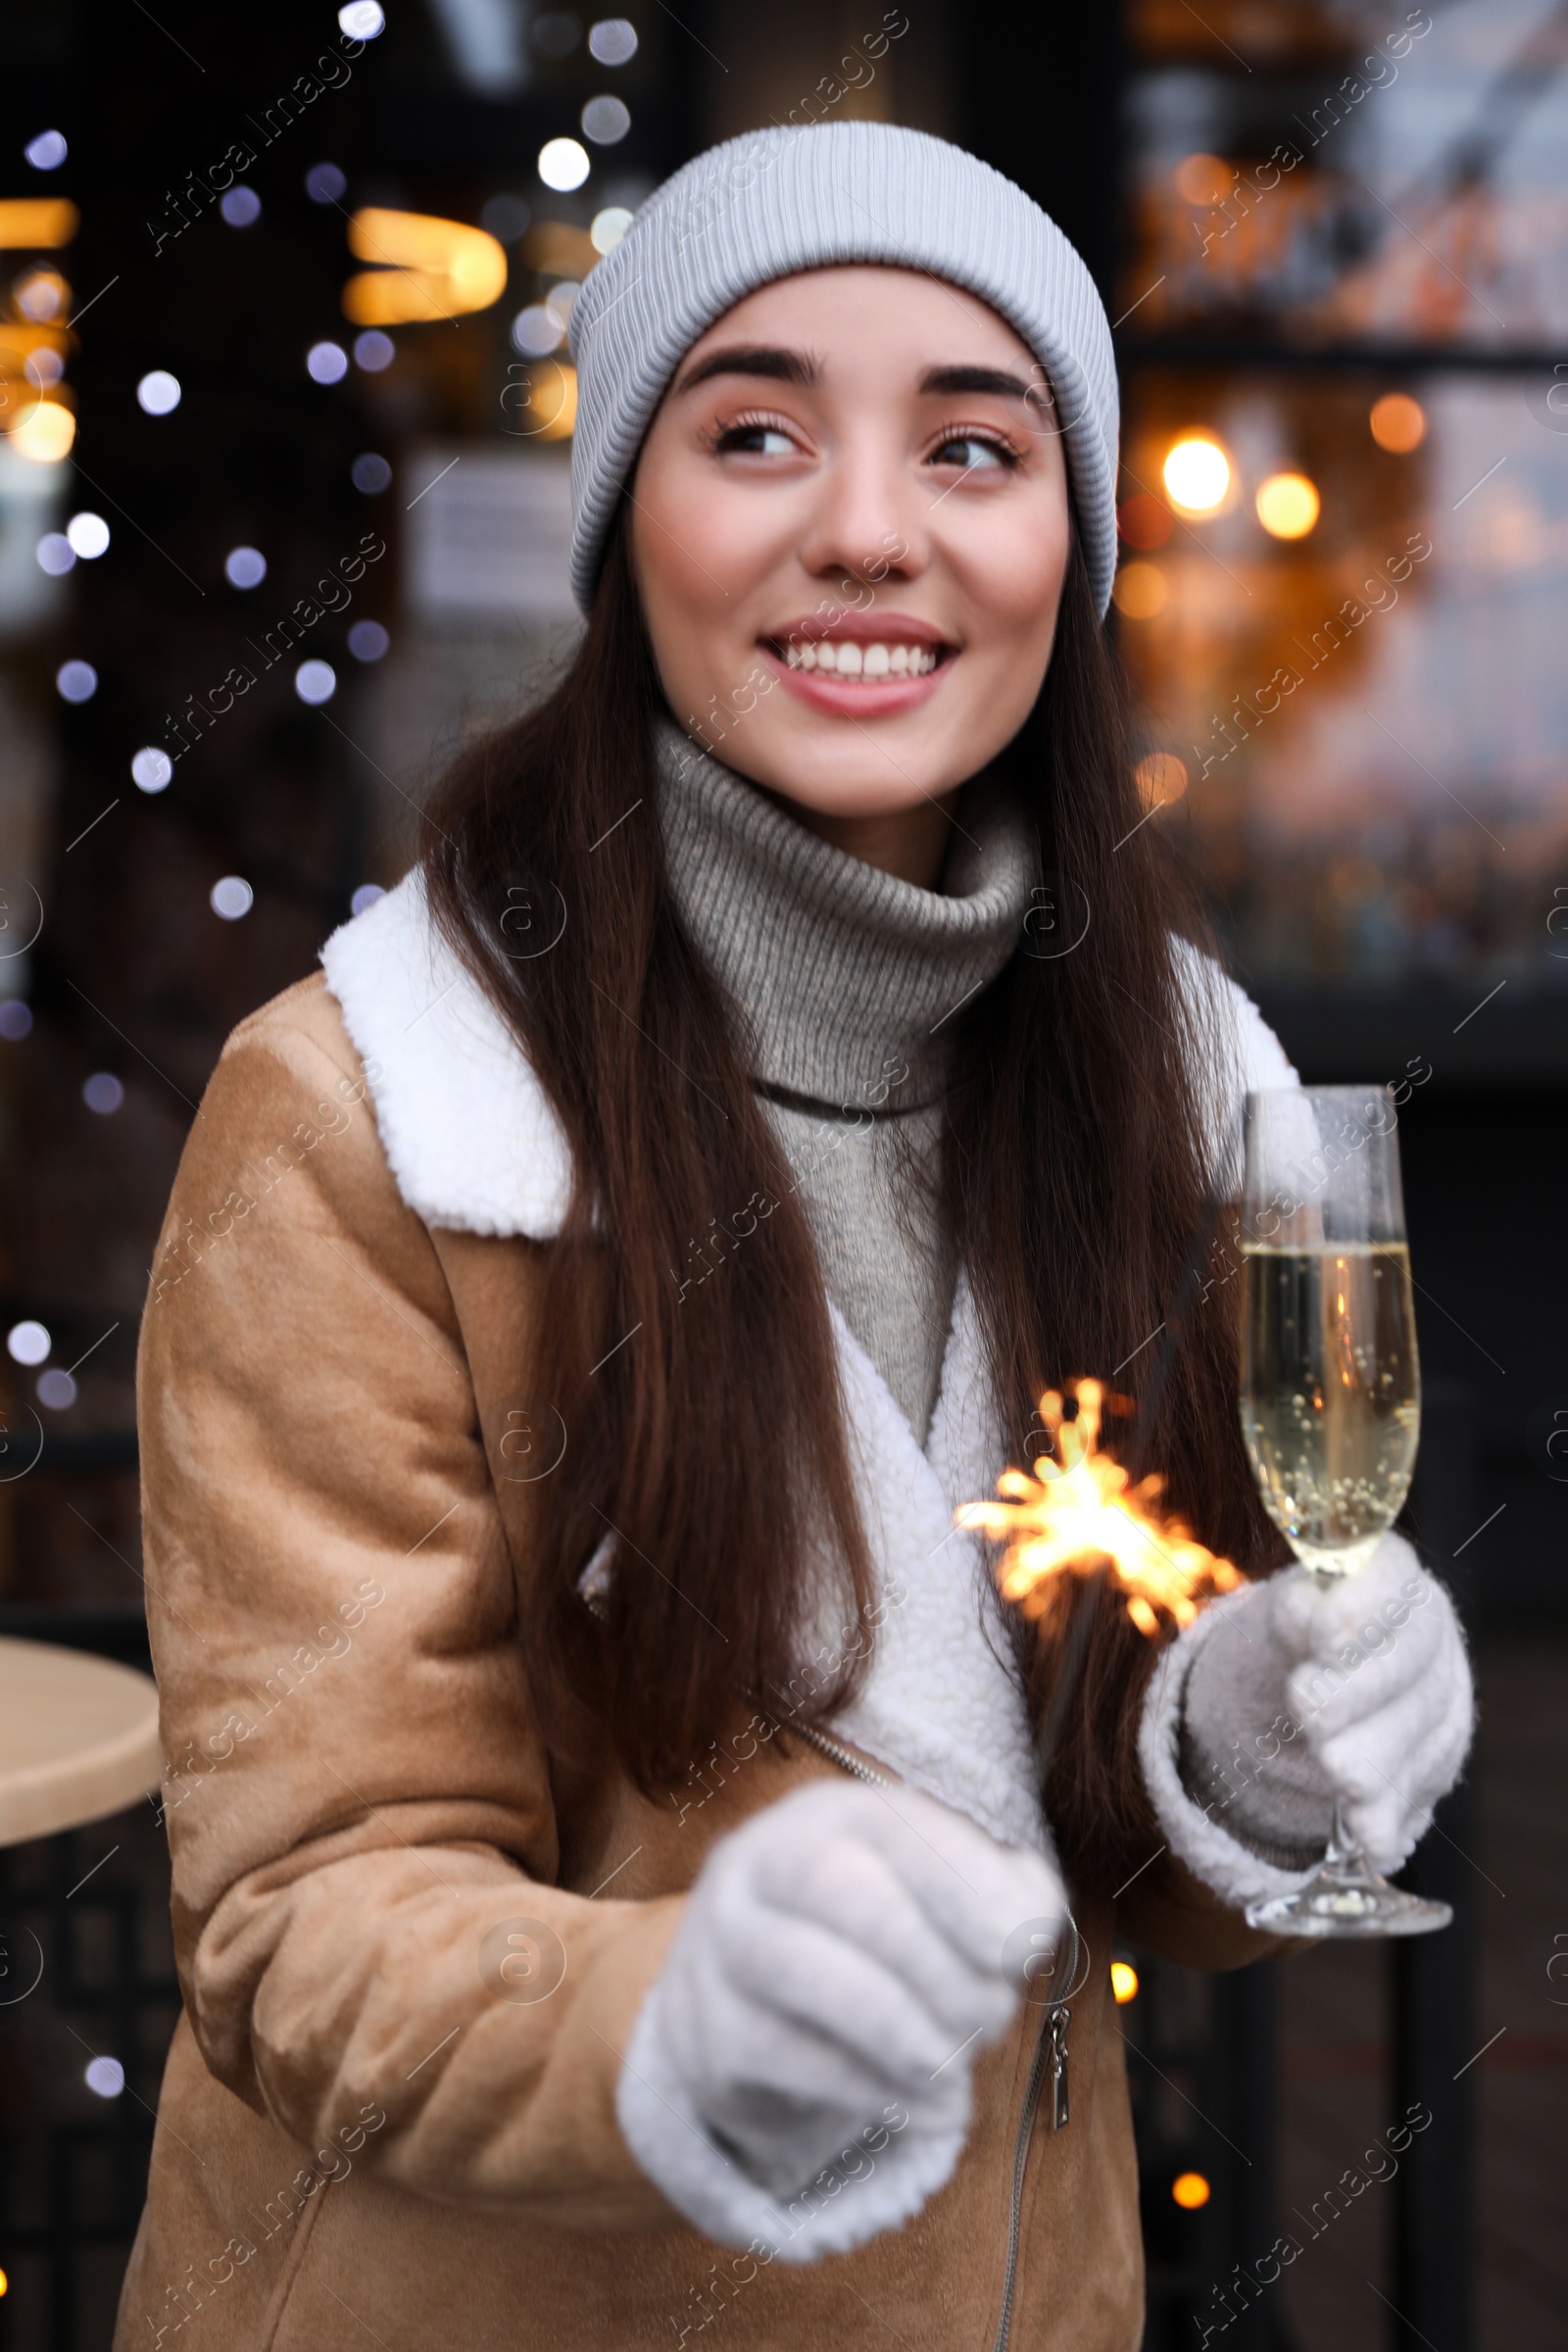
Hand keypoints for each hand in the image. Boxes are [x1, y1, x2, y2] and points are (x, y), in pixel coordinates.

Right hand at [631, 1779, 1062, 2202]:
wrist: (750, 2006)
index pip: (894, 1829)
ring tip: (959, 2069)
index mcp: (831, 1816)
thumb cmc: (877, 1943)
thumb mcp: (940, 1899)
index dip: (965, 1887)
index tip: (1025, 1949)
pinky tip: (935, 2111)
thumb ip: (1004, 1898)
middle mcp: (761, 1861)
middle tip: (993, 2018)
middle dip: (935, 1962)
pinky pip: (787, 2058)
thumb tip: (1027, 1929)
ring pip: (803, 1971)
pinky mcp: (710, 2033)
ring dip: (902, 2030)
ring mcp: (723, 1945)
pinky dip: (875, 2091)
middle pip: (841, 1887)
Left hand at [1182, 1534, 1473, 1874]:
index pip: (1393, 1581)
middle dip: (1352, 1692)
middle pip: (1407, 1667)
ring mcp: (1440, 1707)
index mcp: (1391, 1581)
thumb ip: (1292, 1612)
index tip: (1320, 1639)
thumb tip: (1302, 1607)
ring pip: (1415, 1738)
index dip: (1361, 1611)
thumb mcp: (1280, 1616)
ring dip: (1367, 1757)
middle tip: (1304, 1704)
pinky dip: (1383, 1818)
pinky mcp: (1432, 1768)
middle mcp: (1429, 1640)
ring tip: (1330, 1764)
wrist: (1300, 1697)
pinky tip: (1365, 1831)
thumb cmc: (1291, 1642)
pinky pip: (1411, 1798)